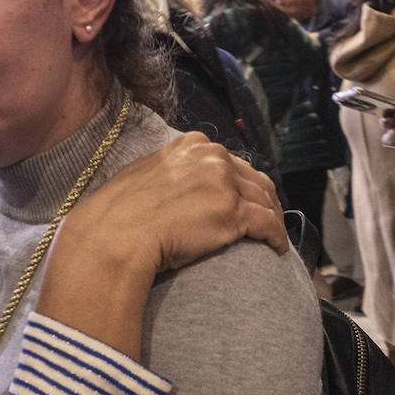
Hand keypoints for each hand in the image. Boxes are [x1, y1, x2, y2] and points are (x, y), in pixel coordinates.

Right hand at [69, 131, 287, 274]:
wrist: (116, 234)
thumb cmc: (120, 211)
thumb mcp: (145, 172)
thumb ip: (171, 170)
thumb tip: (180, 182)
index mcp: (192, 145)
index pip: (232, 162)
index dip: (243, 183)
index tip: (246, 198)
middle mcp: (213, 157)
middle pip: (254, 179)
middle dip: (264, 199)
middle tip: (267, 219)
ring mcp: (225, 183)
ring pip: (265, 201)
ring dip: (273, 218)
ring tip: (274, 236)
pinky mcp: (233, 212)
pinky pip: (268, 224)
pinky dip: (277, 236)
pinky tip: (277, 249)